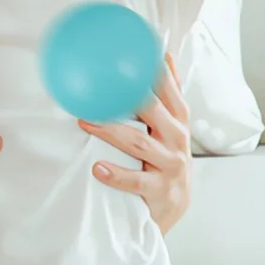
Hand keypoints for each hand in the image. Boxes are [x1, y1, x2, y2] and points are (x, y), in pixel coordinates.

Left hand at [80, 53, 193, 233]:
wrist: (174, 208)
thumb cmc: (166, 163)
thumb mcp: (171, 129)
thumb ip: (166, 97)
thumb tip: (161, 56)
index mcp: (178, 122)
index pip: (170, 91)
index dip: (155, 72)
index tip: (136, 55)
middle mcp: (177, 140)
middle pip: (154, 111)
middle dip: (128, 97)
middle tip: (100, 86)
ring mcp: (170, 166)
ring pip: (139, 144)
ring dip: (110, 132)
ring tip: (85, 122)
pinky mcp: (160, 191)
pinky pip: (135, 181)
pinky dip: (116, 175)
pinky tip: (97, 168)